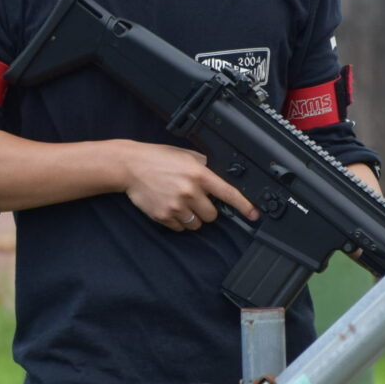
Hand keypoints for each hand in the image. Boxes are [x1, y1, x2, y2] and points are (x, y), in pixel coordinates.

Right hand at [119, 141, 257, 231]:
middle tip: (195, 200)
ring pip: (196, 224)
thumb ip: (204, 166)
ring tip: (181, 203)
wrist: (130, 166)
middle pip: (212, 215)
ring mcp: (176, 205)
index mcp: (198, 174)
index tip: (254, 215)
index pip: (228, 193)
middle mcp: (189, 191)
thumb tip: (219, 176)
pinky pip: (180, 228)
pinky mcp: (163, 216)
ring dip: (193, 217)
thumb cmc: (157, 158)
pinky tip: (170, 207)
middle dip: (207, 210)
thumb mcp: (186, 155)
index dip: (244, 206)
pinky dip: (178, 222)